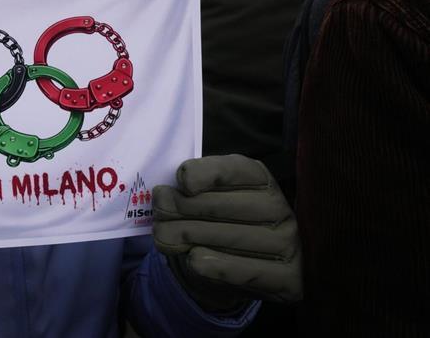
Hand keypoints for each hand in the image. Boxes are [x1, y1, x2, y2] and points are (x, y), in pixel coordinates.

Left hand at [152, 154, 301, 311]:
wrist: (237, 268)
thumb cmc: (217, 222)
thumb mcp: (205, 197)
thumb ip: (187, 192)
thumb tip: (163, 197)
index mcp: (260, 179)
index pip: (234, 170)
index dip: (206, 173)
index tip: (183, 182)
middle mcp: (279, 207)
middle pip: (222, 205)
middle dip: (181, 208)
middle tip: (159, 212)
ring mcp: (288, 243)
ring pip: (228, 237)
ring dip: (187, 236)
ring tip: (163, 236)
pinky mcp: (288, 277)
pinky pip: (245, 271)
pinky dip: (214, 265)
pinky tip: (193, 259)